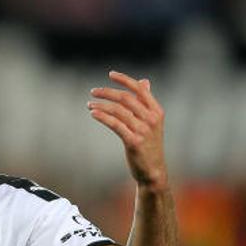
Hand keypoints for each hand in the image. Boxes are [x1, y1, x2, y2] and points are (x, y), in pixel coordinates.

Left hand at [88, 71, 167, 189]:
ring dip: (101, 105)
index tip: (110, 74)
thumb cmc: (149, 145)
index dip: (124, 79)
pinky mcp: (133, 141)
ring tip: (89, 105)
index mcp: (156, 111)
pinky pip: (115, 124)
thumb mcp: (152, 122)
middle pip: (126, 98)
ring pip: (118, 111)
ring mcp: (143, 130)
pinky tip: (93, 114)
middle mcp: (151, 119)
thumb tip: (144, 82)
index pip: (139, 89)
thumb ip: (146, 102)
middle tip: (93, 91)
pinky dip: (102, 117)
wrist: (153, 170)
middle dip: (107, 92)